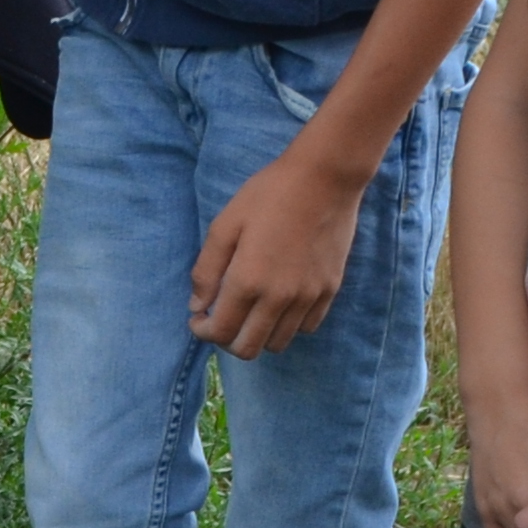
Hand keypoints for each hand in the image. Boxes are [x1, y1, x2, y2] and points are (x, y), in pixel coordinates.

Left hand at [192, 143, 363, 357]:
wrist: (324, 179)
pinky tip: (278, 303)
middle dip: (227, 341)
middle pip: (249, 349)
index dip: (203, 332)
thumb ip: (206, 270)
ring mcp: (308, 297)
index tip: (198, 318)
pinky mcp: (330, 290)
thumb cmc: (268, 195)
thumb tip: (197, 306)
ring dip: (257, 335)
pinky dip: (287, 325)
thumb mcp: (225, 225)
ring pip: (278, 343)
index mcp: (248, 281)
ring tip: (249, 311)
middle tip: (221, 319)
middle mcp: (279, 298)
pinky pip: (306, 327)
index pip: (221, 332)